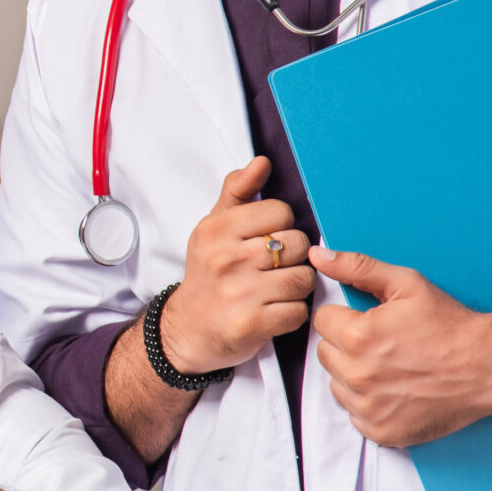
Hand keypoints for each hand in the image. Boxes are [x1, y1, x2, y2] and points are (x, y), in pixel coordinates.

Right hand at [159, 158, 314, 374]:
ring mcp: (240, 292)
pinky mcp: (252, 323)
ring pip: (303, 278)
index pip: (281, 212)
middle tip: (272, 268)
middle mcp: (227, 259)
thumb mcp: (213, 228)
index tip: (265, 240)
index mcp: (217, 230)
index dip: (280, 227)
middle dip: (293, 258)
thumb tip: (261, 162)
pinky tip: (273, 311)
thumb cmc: (207, 273)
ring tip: (275, 290)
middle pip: (298, 244)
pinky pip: (299, 310)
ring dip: (296, 287)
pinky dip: (292, 313)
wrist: (187, 328)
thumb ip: (237, 192)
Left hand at [308, 246, 491, 446]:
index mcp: (357, 336)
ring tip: (390, 366)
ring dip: (354, 375)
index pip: (323, 321)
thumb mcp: (406, 284)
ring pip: (337, 385)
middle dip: (347, 344)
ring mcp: (369, 407)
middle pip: (326, 353)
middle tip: (383, 343)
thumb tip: (318, 256)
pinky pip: (354, 415)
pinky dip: (369, 404)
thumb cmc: (450, 325)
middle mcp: (358, 375)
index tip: (370, 321)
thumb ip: (357, 268)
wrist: (488, 366)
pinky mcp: (382, 431)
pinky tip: (394, 390)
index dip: (346, 317)